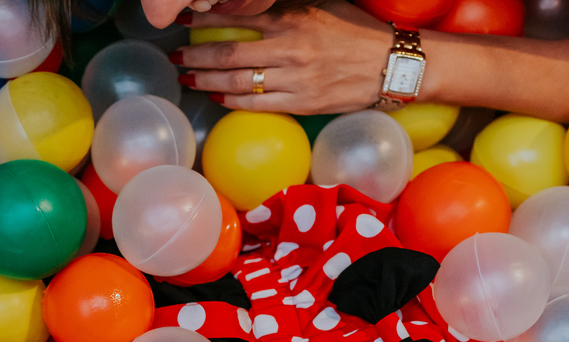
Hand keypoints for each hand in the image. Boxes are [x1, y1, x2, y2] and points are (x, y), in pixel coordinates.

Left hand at [177, 2, 393, 114]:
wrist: (391, 64)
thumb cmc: (356, 33)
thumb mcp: (322, 8)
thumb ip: (286, 10)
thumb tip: (251, 8)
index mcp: (293, 21)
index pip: (238, 19)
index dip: (206, 22)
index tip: (187, 24)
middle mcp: (290, 49)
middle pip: (229, 53)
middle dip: (197, 55)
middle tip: (177, 56)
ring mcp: (294, 79)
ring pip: (238, 81)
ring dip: (207, 80)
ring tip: (188, 78)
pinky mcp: (301, 103)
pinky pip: (256, 104)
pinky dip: (231, 100)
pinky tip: (216, 95)